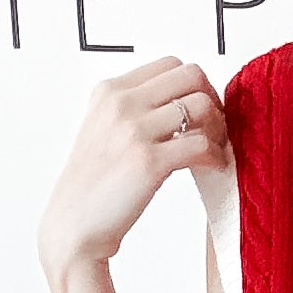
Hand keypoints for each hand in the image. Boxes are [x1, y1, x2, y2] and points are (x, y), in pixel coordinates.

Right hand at [37, 55, 227, 280]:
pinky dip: (217, 156)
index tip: (200, 112)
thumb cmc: (94, 187)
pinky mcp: (149, 162)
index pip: (170, 64)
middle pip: (191, 75)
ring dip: (218, 128)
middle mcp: (121, 103)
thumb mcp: (104, 131)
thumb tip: (181, 103)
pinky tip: (214, 168)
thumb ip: (133, 110)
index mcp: (109, 91)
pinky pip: (202, 144)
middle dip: (212, 100)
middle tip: (215, 129)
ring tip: (214, 151)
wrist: (73, 228)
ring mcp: (134, 130)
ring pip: (202, 105)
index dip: (194, 86)